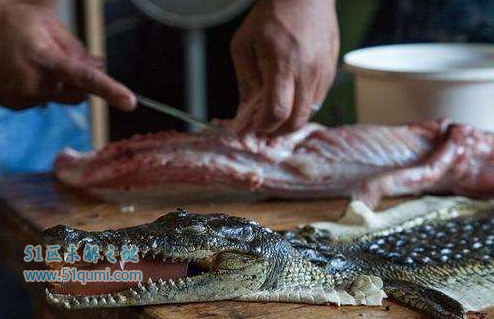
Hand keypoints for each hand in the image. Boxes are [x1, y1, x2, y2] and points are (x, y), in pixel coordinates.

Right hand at [0, 1, 135, 109]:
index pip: (84, 76)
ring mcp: (23, 96)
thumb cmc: (8, 21)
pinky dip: (43, 88)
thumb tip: (99, 66)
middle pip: (80, 91)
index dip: (110, 90)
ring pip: (63, 96)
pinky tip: (24, 70)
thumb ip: (75, 47)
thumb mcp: (44, 21)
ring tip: (34, 59)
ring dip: (58, 82)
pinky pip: (44, 100)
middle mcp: (33, 81)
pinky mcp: (15, 104)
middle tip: (58, 55)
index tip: (130, 102)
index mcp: (42, 56)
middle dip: (78, 79)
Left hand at [230, 0, 338, 133]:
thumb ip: (245, 84)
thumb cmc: (269, 16)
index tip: (254, 126)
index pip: (277, 111)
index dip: (264, 126)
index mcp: (282, 64)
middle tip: (266, 126)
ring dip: (292, 119)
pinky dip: (303, 105)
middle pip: (297, 120)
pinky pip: (318, 99)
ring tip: (277, 110)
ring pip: (309, 112)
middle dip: (279, 131)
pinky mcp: (330, 71)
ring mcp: (322, 72)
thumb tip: (244, 115)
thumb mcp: (244, 47)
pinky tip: (291, 95)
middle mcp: (306, 72)